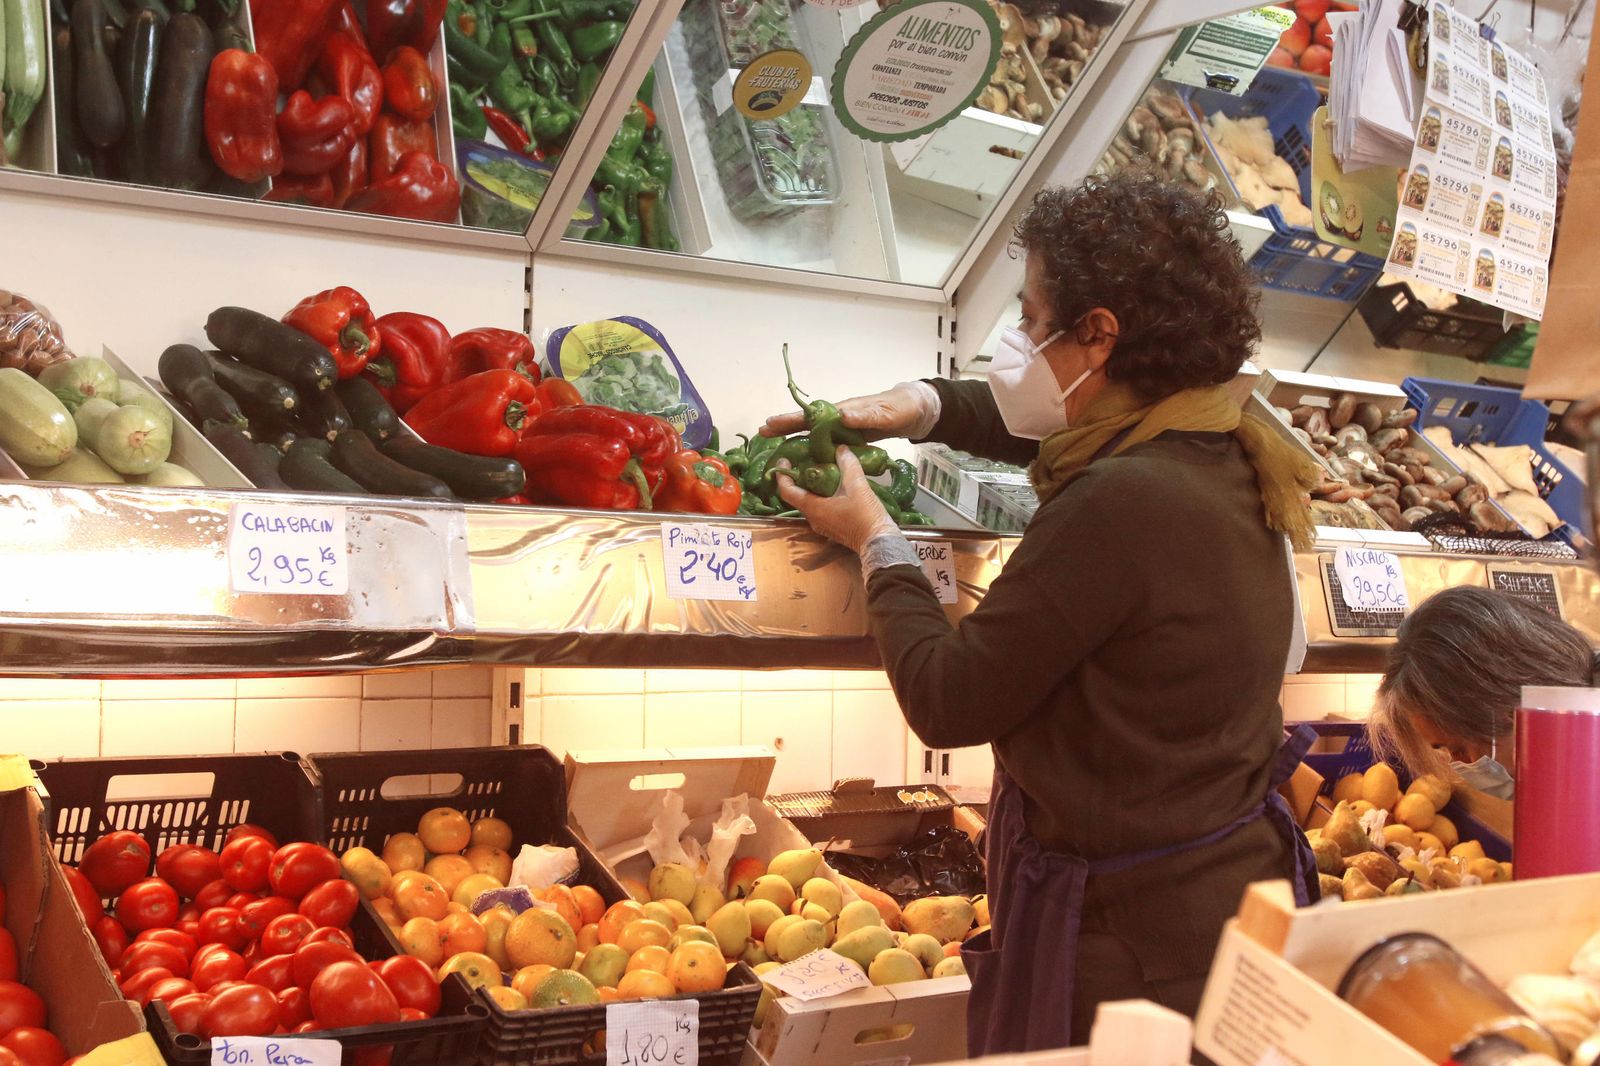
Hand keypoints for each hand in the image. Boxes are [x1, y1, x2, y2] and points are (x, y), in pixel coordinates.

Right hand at [761, 382, 938, 440]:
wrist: (916, 412)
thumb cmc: (900, 408)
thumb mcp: (884, 413)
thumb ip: (865, 415)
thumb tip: (841, 416)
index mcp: (843, 411)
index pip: (811, 414)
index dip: (790, 419)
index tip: (771, 423)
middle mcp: (839, 419)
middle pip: (807, 424)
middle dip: (785, 428)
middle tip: (762, 433)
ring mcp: (844, 429)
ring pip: (815, 436)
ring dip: (798, 442)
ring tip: (779, 451)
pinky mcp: (851, 439)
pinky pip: (828, 446)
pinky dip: (816, 452)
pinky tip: (809, 463)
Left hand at [774, 448, 899, 554]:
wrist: (880, 543)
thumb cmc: (866, 516)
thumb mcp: (858, 487)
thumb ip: (848, 465)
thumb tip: (841, 449)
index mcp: (813, 508)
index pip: (787, 492)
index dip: (782, 475)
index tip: (784, 460)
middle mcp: (813, 518)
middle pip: (798, 496)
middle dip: (798, 478)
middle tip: (805, 461)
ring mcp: (823, 525)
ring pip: (810, 503)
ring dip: (811, 487)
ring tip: (821, 470)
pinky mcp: (833, 528)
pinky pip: (821, 508)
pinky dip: (822, 495)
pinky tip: (834, 486)